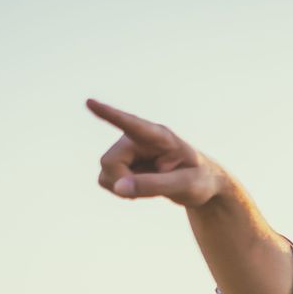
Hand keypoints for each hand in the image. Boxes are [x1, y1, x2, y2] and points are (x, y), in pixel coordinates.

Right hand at [87, 99, 225, 206]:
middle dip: (124, 182)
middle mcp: (138, 139)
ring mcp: (128, 150)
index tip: (89, 102)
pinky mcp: (122, 163)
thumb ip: (154, 186)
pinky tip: (141, 188)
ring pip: (105, 172)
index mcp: (159, 136)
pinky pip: (106, 180)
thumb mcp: (186, 185)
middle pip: (110, 161)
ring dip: (123, 187)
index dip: (109, 114)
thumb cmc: (200, 179)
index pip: (131, 124)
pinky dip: (121, 190)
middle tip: (153, 190)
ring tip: (152, 187)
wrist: (203, 184)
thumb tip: (119, 188)